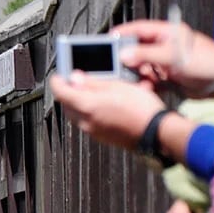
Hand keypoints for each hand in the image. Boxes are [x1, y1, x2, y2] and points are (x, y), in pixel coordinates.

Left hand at [49, 72, 165, 150]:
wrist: (156, 133)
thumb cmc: (141, 109)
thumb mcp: (118, 86)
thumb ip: (93, 82)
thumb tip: (75, 78)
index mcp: (86, 106)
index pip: (60, 93)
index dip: (57, 81)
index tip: (58, 75)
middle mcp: (85, 121)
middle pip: (66, 104)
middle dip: (68, 92)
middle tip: (75, 81)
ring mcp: (93, 131)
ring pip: (76, 114)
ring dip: (78, 102)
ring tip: (92, 91)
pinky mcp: (101, 137)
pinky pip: (87, 122)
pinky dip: (89, 112)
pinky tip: (103, 104)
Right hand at [111, 19, 213, 95]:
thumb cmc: (207, 62)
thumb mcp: (173, 56)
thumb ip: (147, 54)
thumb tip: (124, 54)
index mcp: (167, 34)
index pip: (139, 29)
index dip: (122, 33)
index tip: (107, 41)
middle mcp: (164, 47)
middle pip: (136, 49)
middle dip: (126, 59)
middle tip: (114, 66)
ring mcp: (164, 62)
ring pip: (140, 67)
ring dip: (134, 75)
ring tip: (131, 81)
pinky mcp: (166, 77)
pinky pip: (148, 80)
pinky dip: (144, 85)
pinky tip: (144, 89)